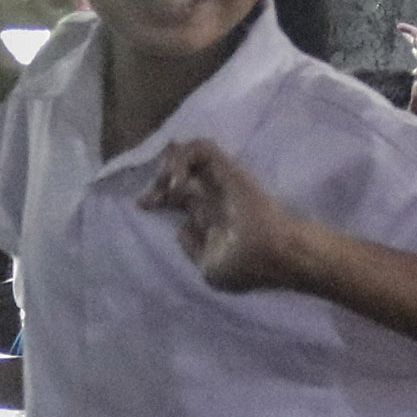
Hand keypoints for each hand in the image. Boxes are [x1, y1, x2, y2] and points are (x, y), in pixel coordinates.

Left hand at [140, 138, 321, 293]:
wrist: (275, 254)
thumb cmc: (246, 265)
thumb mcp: (209, 268)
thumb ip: (192, 246)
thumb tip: (181, 226)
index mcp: (211, 216)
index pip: (180, 196)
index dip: (157, 197)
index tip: (141, 205)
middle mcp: (214, 194)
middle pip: (181, 172)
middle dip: (159, 179)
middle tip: (151, 196)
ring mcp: (221, 179)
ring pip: (189, 153)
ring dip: (170, 166)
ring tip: (168, 186)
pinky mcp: (228, 168)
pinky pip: (201, 148)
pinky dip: (183, 159)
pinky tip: (178, 184)